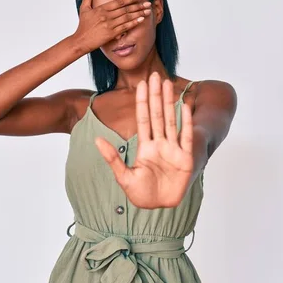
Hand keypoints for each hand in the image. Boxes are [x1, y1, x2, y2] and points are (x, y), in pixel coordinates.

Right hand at [73, 0, 151, 53]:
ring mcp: (109, 25)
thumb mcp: (84, 7)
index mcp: (101, 8)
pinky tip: (141, 20)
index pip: (119, 1)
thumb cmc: (83, 25)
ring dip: (139, 13)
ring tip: (148, 10)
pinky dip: (134, 23)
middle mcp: (107, 15)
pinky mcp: (111, 34)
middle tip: (148, 2)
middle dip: (138, 5)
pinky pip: (125, 27)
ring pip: (127, 17)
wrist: (80, 41)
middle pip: (126, 8)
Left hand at [94, 72, 194, 208]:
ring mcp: (173, 150)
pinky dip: (185, 121)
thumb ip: (112, 157)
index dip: (142, 102)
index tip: (141, 84)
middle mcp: (160, 144)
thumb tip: (96, 140)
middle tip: (156, 75)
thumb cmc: (142, 194)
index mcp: (145, 147)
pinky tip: (185, 105)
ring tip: (168, 84)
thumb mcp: (123, 176)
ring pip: (171, 120)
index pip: (143, 119)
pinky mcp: (185, 158)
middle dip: (156, 95)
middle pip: (157, 114)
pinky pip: (185, 136)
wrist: (159, 207)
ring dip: (169, 102)